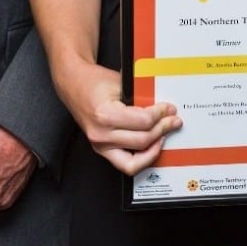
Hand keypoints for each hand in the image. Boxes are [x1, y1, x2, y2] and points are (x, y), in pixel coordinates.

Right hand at [61, 62, 181, 176]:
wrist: (74, 84)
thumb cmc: (93, 81)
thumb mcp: (120, 82)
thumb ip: (141, 96)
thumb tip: (163, 108)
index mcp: (105, 115)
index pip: (143, 121)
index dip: (161, 115)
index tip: (168, 109)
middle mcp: (101, 134)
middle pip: (142, 140)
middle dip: (162, 129)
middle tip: (172, 121)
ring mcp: (100, 145)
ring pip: (135, 161)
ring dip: (154, 147)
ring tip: (163, 135)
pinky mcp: (101, 150)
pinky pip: (126, 164)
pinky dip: (141, 158)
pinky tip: (151, 146)